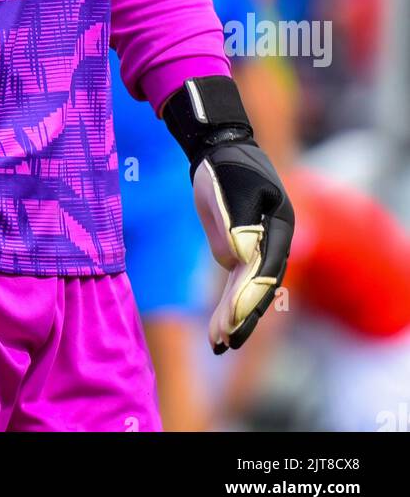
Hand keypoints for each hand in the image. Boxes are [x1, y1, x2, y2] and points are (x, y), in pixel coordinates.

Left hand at [191, 139, 293, 353]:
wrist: (219, 151)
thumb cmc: (226, 166)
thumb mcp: (231, 188)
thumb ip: (236, 222)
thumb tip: (238, 259)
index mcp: (279, 226)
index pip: (266, 268)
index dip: (249, 295)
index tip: (232, 318)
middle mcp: (274, 243)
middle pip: (260, 287)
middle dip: (243, 316)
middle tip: (225, 341)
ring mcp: (257, 250)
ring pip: (247, 291)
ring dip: (234, 318)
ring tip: (218, 345)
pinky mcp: (239, 254)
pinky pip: (235, 286)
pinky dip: (227, 307)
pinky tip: (217, 333)